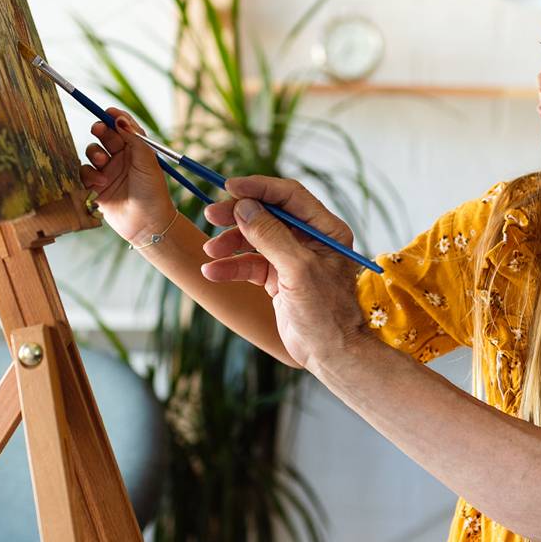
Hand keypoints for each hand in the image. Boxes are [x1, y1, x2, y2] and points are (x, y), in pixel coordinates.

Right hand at [76, 109, 175, 243]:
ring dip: (95, 153)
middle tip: (99, 128)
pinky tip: (100, 183)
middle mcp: (121, 158)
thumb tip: (119, 117)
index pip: (123, 126)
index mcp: (136, 149)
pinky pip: (84, 172)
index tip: (108, 112)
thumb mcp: (147, 161)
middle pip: (105, 135)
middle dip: (100, 129)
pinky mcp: (96, 187)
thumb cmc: (153, 192)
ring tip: (103, 162)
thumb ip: (134, 138)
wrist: (147, 224)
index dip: (114, 117)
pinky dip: (90, 174)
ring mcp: (107, 171)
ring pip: (92, 151)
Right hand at [198, 176, 368, 368]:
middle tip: (211, 215)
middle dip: (238, 214)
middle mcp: (309, 239)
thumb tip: (245, 207)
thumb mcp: (297, 270)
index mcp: (325, 229)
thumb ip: (271, 236)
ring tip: (210, 251)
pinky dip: (231, 266)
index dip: (259, 188)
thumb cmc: (326, 313)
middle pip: (267, 214)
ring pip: (254, 238)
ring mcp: (291, 258)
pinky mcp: (277, 278)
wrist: (330, 353)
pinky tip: (213, 272)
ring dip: (230, 242)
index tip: (230, 187)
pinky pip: (249, 264)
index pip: (289, 196)